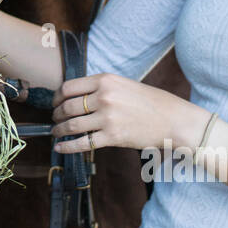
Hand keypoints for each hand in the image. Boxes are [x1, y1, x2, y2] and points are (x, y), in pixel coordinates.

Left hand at [50, 73, 174, 153]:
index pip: (69, 87)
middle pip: (67, 106)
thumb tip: (77, 96)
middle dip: (56, 114)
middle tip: (54, 119)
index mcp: (106, 80)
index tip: (55, 103)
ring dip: (59, 130)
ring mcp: (108, 117)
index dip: (57, 97)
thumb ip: (102, 88)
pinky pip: (82, 143)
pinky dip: (67, 146)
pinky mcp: (112, 137)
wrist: (173, 119)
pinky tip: (60, 147)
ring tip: (56, 132)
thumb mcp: (124, 85)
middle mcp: (104, 97)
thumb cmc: (151, 102)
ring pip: (72, 125)